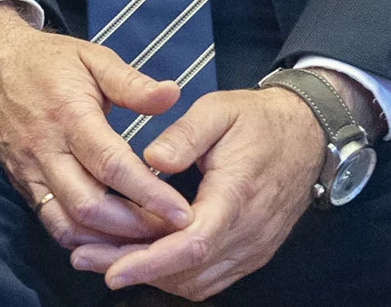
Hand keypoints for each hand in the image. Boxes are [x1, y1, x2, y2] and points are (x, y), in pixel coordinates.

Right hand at [0, 3, 193, 251]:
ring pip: (68, 223)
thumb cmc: (46, 61)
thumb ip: (131, 82)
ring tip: (148, 240)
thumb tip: (173, 94)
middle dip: (135, 227)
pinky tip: (112, 238)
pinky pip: (51, 223)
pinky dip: (84, 239)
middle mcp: (44, 149)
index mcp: (68, 115)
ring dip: (110, 241)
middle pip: (89, 205)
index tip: (184, 213)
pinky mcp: (20, 183)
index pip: (111, 165)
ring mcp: (28, 170)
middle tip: (174, 233)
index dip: (150, 194)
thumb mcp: (91, 58)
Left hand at [73, 85, 324, 296]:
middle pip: (187, 269)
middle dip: (134, 269)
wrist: (307, 134)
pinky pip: (209, 276)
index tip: (110, 269)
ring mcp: (253, 247)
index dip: (149, 261)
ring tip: (101, 258)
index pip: (192, 243)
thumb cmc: (258, 119)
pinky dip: (173, 274)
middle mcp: (248, 232)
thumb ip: (185, 134)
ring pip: (197, 280)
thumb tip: (152, 159)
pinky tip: (140, 259)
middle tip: (83, 258)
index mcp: (236, 196)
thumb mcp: (219, 110)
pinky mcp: (251, 251)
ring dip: (151, 275)